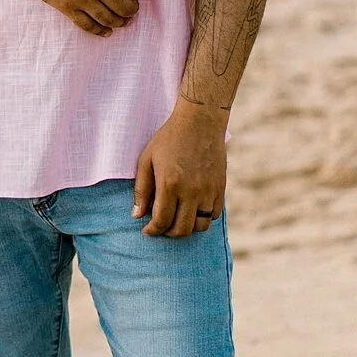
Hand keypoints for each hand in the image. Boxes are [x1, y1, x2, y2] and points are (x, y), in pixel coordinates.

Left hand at [132, 99, 226, 236]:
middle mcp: (191, 191)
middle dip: (168, 233)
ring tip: (177, 220)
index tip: (147, 230)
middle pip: (181, 229)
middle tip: (161, 227)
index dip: (152, 231)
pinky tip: (192, 210)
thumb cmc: (168, 139)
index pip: (161, 221)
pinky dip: (203, 218)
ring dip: (186, 228)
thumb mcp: (146, 160)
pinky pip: (214, 215)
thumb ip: (141, 190)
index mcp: (169, 184)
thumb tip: (137, 216)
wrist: (200, 122)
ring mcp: (208, 191)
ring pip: (200, 226)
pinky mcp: (220, 188)